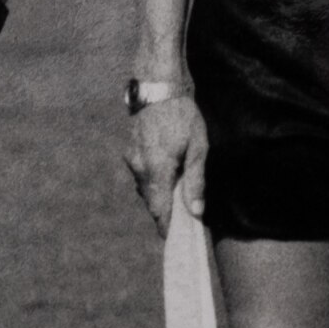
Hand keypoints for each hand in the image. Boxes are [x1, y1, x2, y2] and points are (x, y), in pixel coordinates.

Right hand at [125, 96, 206, 234]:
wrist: (158, 87)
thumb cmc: (183, 115)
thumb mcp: (198, 147)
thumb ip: (195, 180)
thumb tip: (196, 211)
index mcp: (157, 170)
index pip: (160, 211)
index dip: (167, 228)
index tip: (177, 240)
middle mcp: (140, 168)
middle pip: (152, 203)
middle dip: (166, 213)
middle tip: (184, 219)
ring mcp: (132, 160)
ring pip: (145, 189)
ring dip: (160, 196)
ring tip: (178, 196)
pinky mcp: (130, 152)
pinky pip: (141, 175)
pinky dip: (154, 181)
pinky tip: (168, 174)